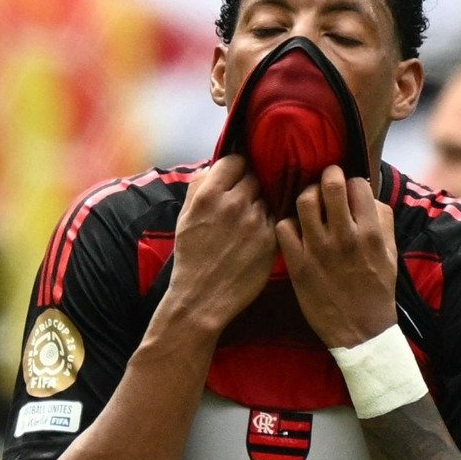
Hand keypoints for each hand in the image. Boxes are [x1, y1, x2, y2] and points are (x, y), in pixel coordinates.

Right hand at [169, 155, 276, 330]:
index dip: (235, 170)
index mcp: (209, 195)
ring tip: (247, 224)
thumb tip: (215, 168)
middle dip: (249, 188)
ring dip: (260, 206)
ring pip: (267, 198)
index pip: (235, 161)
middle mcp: (234, 204)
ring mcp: (256, 221)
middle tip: (242, 204)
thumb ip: (199, 187)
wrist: (202, 297)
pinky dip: (268, 224)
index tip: (234, 179)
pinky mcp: (271, 240)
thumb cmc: (191, 257)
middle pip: (255, 178)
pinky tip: (256, 238)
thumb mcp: (184, 217)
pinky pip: (276, 219)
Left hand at [276, 165, 397, 348]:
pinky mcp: (298, 266)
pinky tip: (296, 230)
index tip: (348, 188)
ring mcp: (319, 251)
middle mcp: (345, 238)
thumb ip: (382, 220)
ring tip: (310, 202)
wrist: (360, 332)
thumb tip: (367, 194)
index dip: (352, 182)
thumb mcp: (390, 253)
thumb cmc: (377, 290)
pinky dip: (288, 223)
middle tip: (326, 180)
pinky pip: (284, 228)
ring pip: (304, 202)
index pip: (358, 185)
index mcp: (371, 234)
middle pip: (330, 185)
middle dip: (328, 175)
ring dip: (307, 195)